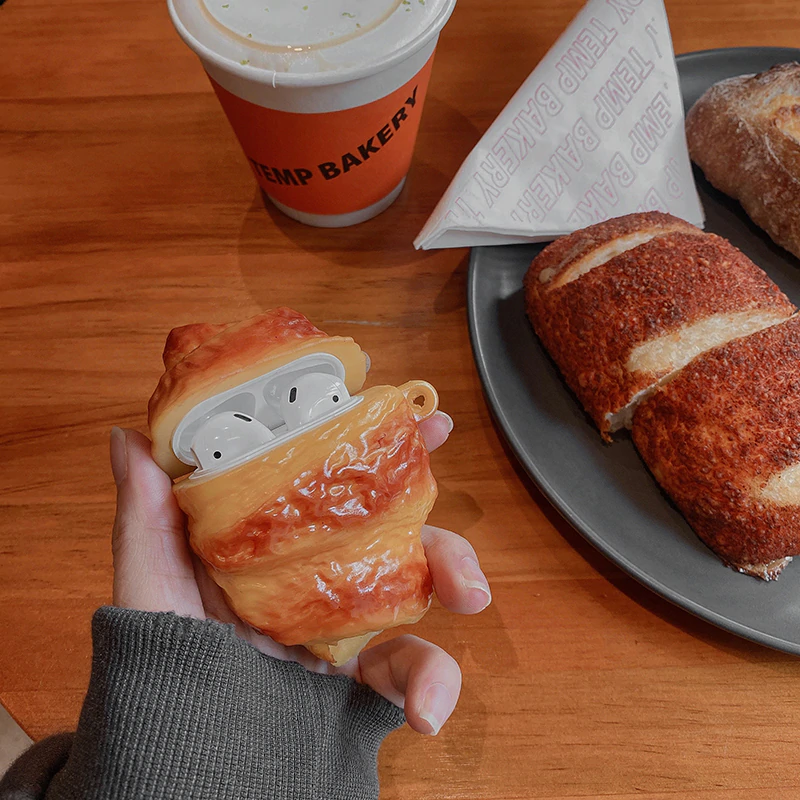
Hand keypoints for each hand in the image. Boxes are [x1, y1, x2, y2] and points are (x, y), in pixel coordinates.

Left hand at [110, 412, 490, 735]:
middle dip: (423, 479)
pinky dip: (432, 685)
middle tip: (451, 472)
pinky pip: (411, 674)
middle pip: (387, 521)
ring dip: (455, 574)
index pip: (326, 479)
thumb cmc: (161, 674)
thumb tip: (128, 438)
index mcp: (271, 544)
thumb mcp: (150, 589)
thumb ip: (146, 520)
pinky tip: (428, 707)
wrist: (187, 772)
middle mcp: (315, 577)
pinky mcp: (363, 683)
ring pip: (417, 584)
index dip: (368, 440)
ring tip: (470, 592)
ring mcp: (345, 628)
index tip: (406, 409)